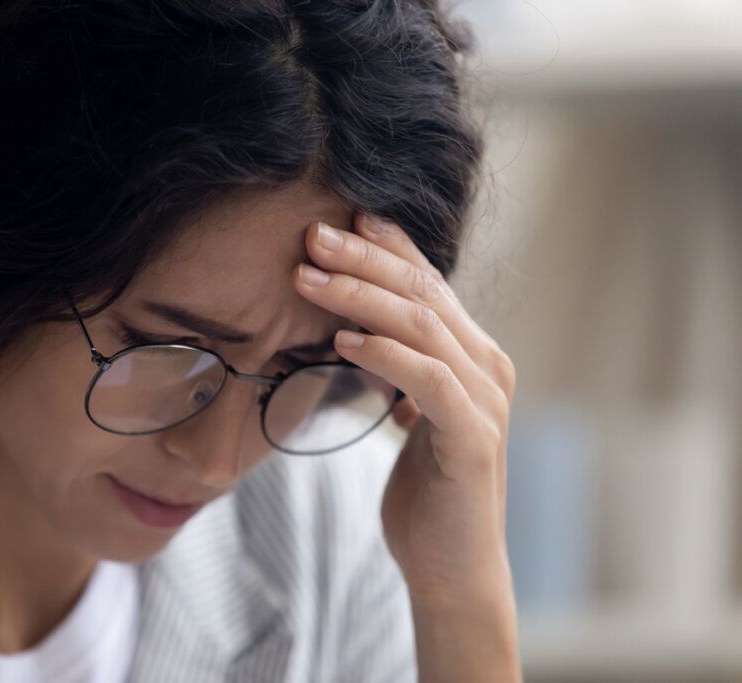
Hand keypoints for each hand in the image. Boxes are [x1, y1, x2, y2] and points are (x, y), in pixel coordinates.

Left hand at [293, 212, 516, 610]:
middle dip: (362, 258)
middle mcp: (486, 365)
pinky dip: (384, 354)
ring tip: (306, 277)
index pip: (427, 282)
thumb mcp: (409, 414)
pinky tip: (342, 341)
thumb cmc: (425, 490)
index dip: (385, 246)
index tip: (338, 218)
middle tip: (310, 235)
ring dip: (359, 296)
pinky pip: (428, 379)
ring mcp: (485, 399)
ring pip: (422, 325)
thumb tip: (355, 330)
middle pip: (422, 291)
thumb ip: (398, 368)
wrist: (453, 566)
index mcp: (471, 354)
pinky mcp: (473, 437)